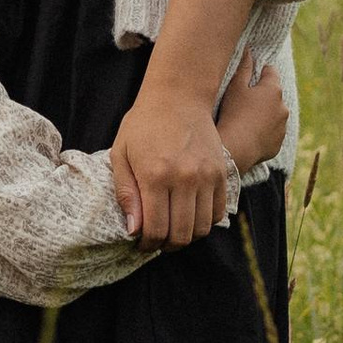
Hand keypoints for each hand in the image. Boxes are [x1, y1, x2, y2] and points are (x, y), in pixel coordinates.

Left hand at [110, 82, 234, 248]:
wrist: (179, 97)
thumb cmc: (144, 125)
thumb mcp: (121, 155)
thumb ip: (126, 194)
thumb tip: (134, 230)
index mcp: (155, 176)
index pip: (155, 229)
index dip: (147, 244)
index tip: (142, 243)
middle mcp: (184, 178)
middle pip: (180, 234)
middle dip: (166, 245)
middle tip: (157, 241)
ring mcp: (207, 176)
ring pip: (201, 228)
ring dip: (186, 236)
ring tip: (173, 230)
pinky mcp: (222, 173)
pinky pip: (218, 212)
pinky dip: (205, 222)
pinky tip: (190, 216)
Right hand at [215, 54, 286, 174]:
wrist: (235, 148)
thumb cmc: (233, 113)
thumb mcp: (234, 87)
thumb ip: (243, 67)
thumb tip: (248, 50)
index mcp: (273, 89)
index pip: (270, 71)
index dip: (259, 72)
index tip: (249, 78)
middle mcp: (283, 106)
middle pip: (273, 95)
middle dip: (262, 95)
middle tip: (244, 101)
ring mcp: (283, 126)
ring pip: (274, 115)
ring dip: (265, 114)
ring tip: (246, 120)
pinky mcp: (278, 143)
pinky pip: (272, 133)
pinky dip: (264, 132)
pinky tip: (249, 134)